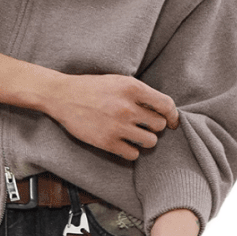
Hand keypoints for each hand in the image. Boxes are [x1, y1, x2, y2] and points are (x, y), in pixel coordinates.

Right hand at [45, 73, 179, 160]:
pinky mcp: (107, 142)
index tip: (172, 122)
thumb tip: (161, 109)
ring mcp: (117, 126)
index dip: (173, 115)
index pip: (166, 105)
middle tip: (145, 126)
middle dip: (155, 127)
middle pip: (159, 125)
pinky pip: (133, 154)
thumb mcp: (119, 81)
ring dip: (146, 141)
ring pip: (150, 142)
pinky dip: (131, 151)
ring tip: (136, 136)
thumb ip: (139, 93)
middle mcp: (128, 107)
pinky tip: (124, 145)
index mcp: (132, 88)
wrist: (63, 96)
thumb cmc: (92, 88)